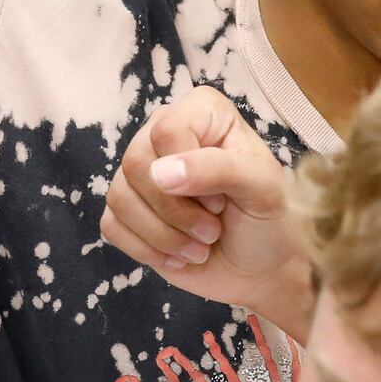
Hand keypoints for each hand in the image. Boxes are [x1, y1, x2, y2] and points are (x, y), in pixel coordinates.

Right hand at [99, 88, 310, 331]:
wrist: (262, 268)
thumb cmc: (269, 219)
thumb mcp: (262, 189)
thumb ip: (219, 169)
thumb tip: (160, 173)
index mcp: (202, 113)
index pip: (167, 129)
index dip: (189, 172)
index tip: (221, 200)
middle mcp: (163, 134)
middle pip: (135, 163)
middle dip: (175, 211)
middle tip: (212, 231)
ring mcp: (141, 173)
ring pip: (120, 198)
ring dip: (163, 236)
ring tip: (199, 248)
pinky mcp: (127, 211)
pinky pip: (112, 225)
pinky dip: (146, 249)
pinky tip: (177, 256)